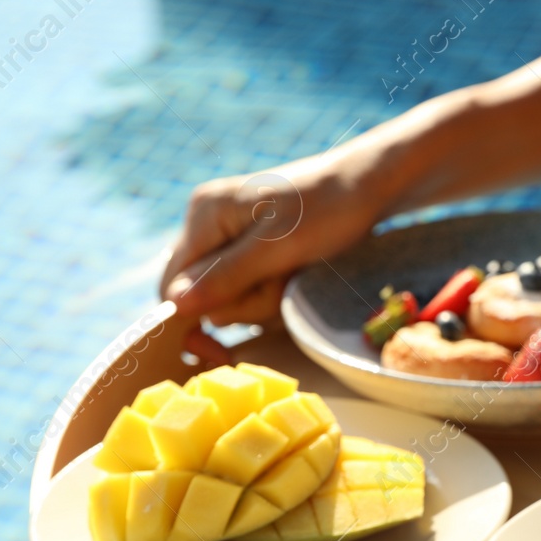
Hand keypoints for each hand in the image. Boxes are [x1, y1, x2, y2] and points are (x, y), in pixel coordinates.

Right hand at [161, 154, 386, 362]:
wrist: (368, 187)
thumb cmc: (326, 210)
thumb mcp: (277, 247)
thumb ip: (226, 276)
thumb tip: (174, 306)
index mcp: (204, 215)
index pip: (172, 284)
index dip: (189, 322)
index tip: (218, 353)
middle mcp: (209, 226)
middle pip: (203, 296)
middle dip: (245, 303)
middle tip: (283, 283)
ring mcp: (230, 239)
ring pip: (230, 299)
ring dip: (265, 300)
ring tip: (295, 273)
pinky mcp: (253, 252)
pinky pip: (250, 291)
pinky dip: (274, 293)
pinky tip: (296, 276)